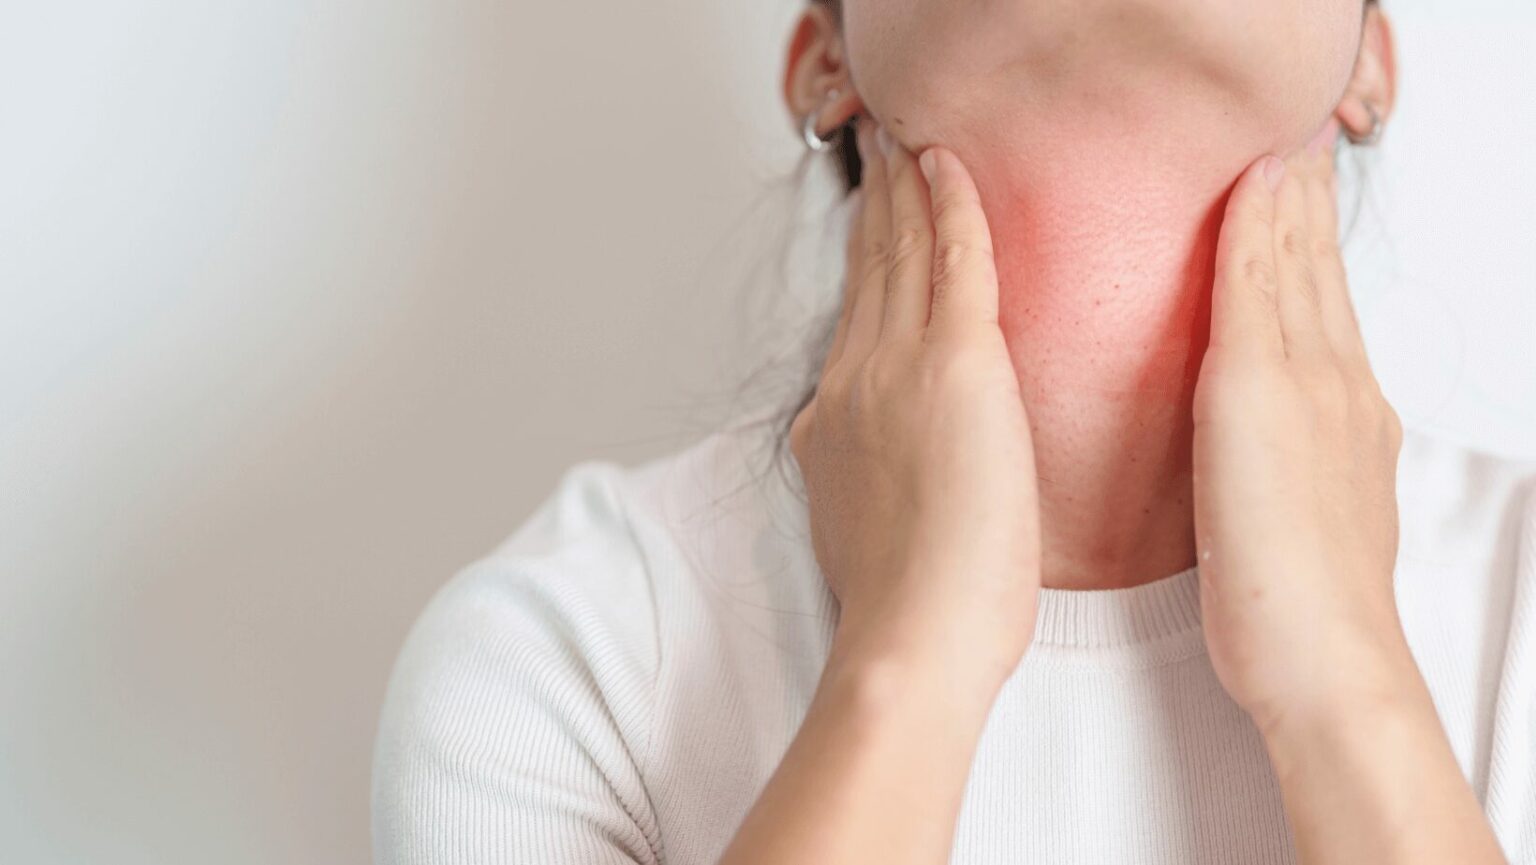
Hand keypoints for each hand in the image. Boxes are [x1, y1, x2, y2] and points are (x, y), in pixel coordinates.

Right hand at [789, 118, 1040, 691]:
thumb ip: (867, 469)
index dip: (861, 258)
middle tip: (882, 150)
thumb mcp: (863, 523)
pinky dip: (950, 205)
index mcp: (836, 417)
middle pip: (868, 269)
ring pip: (903, 251)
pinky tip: (948, 165)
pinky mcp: (957, 366)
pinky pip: (955, 260)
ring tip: (909, 141)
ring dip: (905, 187)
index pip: (854, 315)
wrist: (910, 638)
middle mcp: (855, 379)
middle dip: (875, 204)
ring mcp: (899, 368)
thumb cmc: (908, 608)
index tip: (870, 220)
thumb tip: (881, 453)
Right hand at [1193, 145, 1416, 734]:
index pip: (1298, 249)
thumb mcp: (1250, 393)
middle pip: (1313, 283)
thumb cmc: (1275, 545)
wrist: (1314, 656)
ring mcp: (1333, 440)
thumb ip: (1256, 288)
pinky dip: (1289, 344)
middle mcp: (1337, 390)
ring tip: (1274, 236)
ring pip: (1313, 333)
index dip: (1282, 193)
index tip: (1271, 141)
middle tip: (1279, 168)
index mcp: (1318, 359)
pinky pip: (1306, 387)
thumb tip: (1268, 185)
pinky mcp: (1314, 485)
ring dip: (1294, 275)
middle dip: (1295, 221)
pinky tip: (1272, 355)